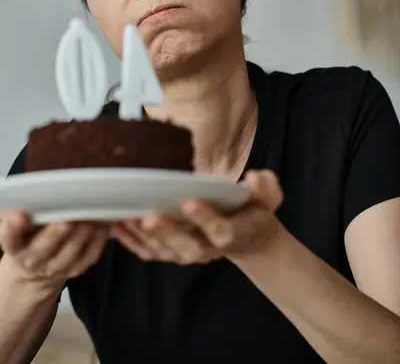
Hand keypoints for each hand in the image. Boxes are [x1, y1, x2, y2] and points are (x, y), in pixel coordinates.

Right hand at [0, 210, 108, 288]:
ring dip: (79, 239)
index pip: (9, 239)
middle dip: (55, 234)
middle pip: (42, 249)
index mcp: (15, 246)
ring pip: (66, 256)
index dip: (13, 229)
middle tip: (67, 220)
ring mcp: (54, 267)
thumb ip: (21, 211)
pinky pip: (86, 260)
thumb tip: (24, 192)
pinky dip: (96, 245)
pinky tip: (102, 229)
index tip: (20, 215)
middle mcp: (32, 259)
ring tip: (87, 223)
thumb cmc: (29, 236)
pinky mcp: (73, 270)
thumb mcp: (19, 225)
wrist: (34, 269)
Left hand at [111, 170, 284, 264]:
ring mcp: (190, 252)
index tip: (190, 201)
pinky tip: (116, 226)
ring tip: (123, 218)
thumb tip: (256, 178)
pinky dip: (132, 243)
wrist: (246, 235)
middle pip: (188, 248)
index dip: (205, 219)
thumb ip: (266, 187)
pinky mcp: (174, 252)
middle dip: (167, 233)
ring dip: (143, 237)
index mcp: (233, 233)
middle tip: (149, 216)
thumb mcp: (268, 197)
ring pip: (165, 252)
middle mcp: (210, 248)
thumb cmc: (253, 211)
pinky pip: (152, 253)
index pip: (221, 231)